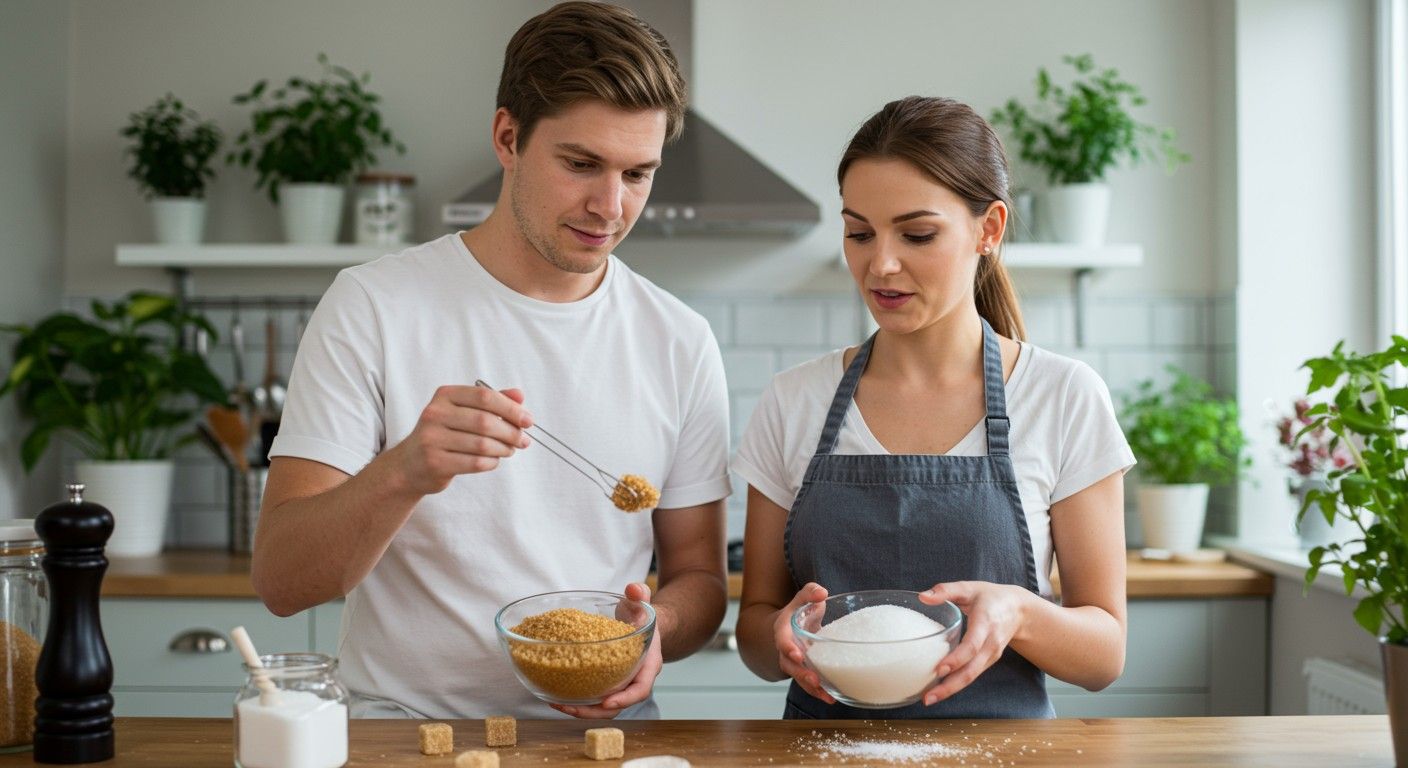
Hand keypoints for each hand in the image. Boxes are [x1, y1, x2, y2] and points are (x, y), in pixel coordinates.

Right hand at [385, 384, 532, 495]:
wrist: (410, 465)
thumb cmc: (444, 434)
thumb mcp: (463, 412)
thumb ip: (491, 402)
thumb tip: (519, 395)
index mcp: (445, 395)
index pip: (485, 396)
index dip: (511, 408)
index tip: (528, 420)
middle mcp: (435, 414)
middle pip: (485, 421)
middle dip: (511, 432)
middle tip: (523, 440)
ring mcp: (432, 439)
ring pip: (482, 444)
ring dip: (504, 448)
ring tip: (510, 450)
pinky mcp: (435, 462)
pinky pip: (475, 462)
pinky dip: (491, 462)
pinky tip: (494, 460)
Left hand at [551, 582, 662, 718]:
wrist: (641, 624)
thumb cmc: (641, 615)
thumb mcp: (642, 602)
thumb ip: (639, 594)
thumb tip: (633, 589)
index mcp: (648, 664)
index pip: (641, 689)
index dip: (625, 699)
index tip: (607, 702)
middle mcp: (635, 679)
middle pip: (618, 705)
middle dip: (594, 711)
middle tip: (570, 708)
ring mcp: (620, 684)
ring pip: (604, 706)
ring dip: (581, 709)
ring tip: (558, 704)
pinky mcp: (606, 682)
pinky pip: (594, 697)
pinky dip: (578, 700)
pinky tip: (557, 695)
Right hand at [772, 582, 833, 703]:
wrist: (790, 626)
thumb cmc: (799, 611)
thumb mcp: (802, 598)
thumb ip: (810, 593)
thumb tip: (822, 593)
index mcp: (783, 631)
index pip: (782, 641)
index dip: (788, 648)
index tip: (797, 655)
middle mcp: (786, 650)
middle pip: (790, 665)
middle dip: (801, 673)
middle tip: (814, 680)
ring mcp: (795, 663)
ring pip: (799, 678)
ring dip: (811, 688)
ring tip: (826, 695)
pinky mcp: (805, 671)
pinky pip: (809, 684)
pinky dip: (818, 692)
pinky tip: (831, 697)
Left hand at [918, 581, 1029, 705]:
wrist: (1020, 610)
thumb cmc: (991, 598)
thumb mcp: (969, 588)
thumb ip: (946, 591)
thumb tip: (923, 596)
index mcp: (986, 623)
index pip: (972, 645)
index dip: (956, 659)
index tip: (939, 669)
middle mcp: (990, 644)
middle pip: (971, 670)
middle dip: (950, 686)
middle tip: (928, 697)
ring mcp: (990, 655)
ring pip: (971, 677)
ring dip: (951, 690)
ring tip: (928, 699)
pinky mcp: (987, 661)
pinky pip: (972, 675)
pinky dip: (956, 685)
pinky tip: (939, 690)